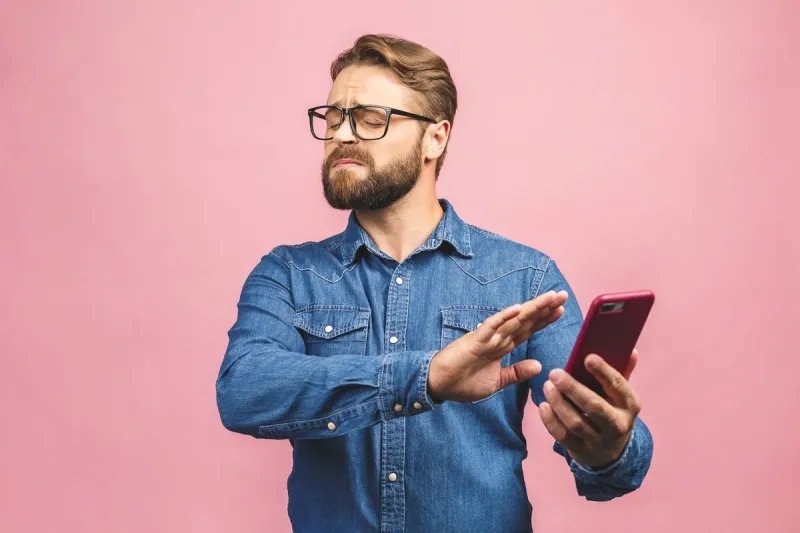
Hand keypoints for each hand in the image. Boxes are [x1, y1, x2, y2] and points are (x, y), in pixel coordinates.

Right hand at [427, 290, 568, 402]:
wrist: (439, 385)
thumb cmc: (464, 383)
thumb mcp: (497, 382)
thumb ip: (516, 373)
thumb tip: (539, 365)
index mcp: (503, 346)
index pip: (528, 329)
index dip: (544, 319)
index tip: (561, 309)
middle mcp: (498, 338)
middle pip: (525, 320)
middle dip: (545, 308)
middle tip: (563, 294)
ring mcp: (487, 338)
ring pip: (514, 320)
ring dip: (532, 308)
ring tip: (550, 298)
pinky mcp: (474, 341)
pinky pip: (491, 327)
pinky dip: (503, 317)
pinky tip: (517, 308)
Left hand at [538, 349, 641, 467]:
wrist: (611, 452)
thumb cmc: (612, 410)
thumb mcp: (621, 394)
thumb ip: (623, 371)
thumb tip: (631, 350)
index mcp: (630, 405)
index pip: (618, 385)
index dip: (603, 371)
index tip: (587, 357)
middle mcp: (617, 424)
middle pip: (594, 406)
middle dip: (573, 389)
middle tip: (554, 373)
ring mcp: (599, 440)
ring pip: (576, 422)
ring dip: (558, 403)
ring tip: (547, 386)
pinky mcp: (582, 451)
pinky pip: (563, 437)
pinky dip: (550, 421)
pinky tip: (543, 406)